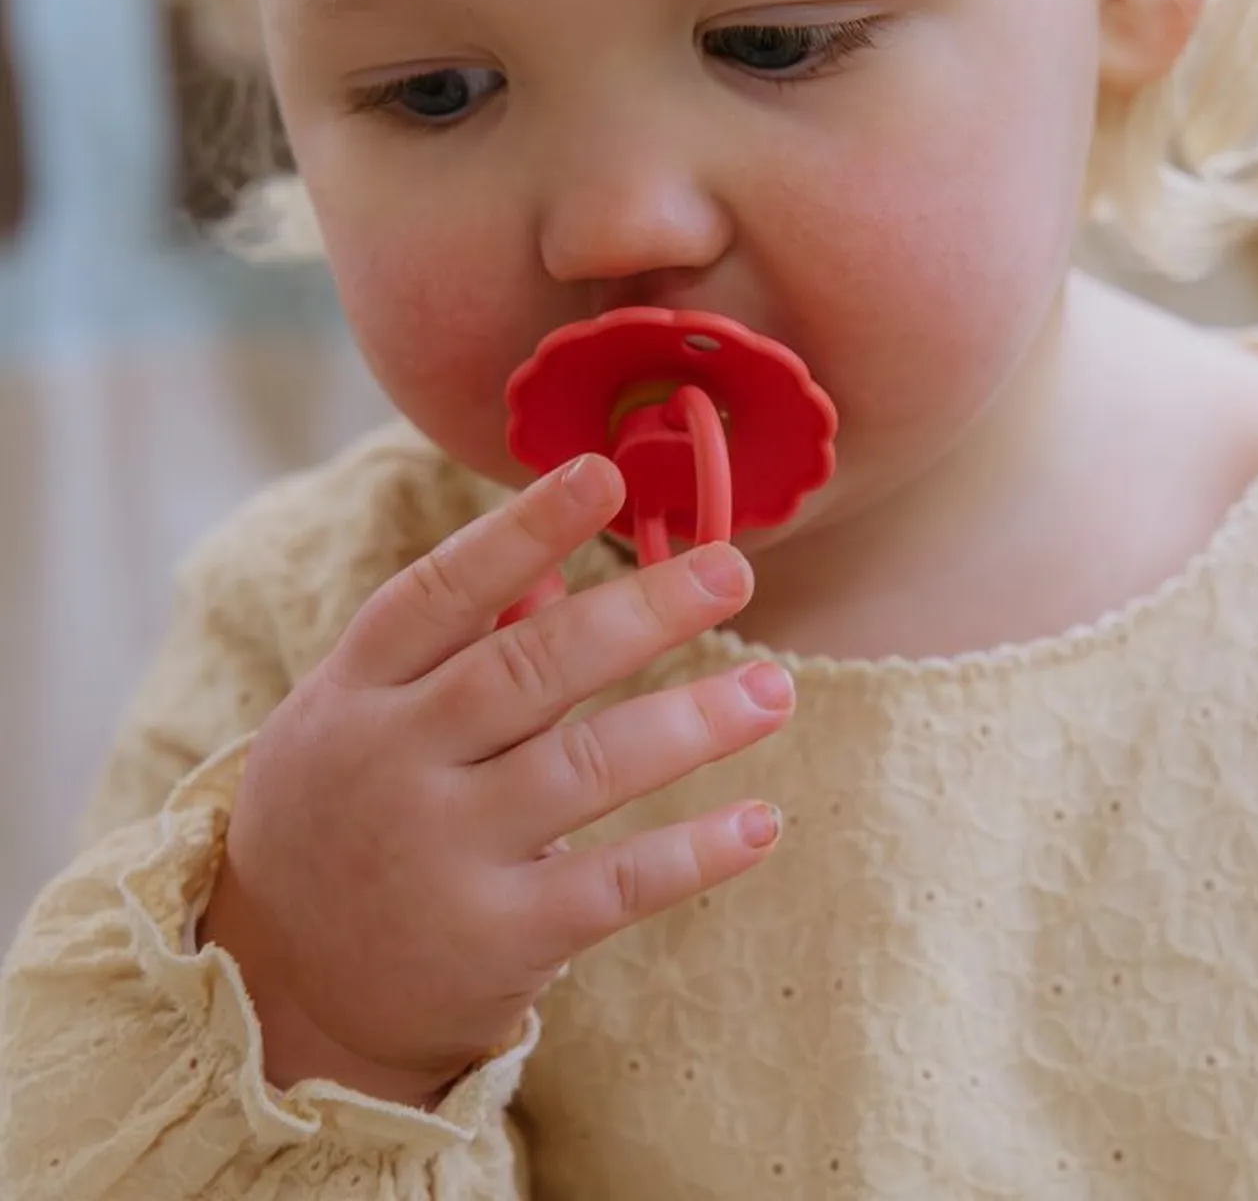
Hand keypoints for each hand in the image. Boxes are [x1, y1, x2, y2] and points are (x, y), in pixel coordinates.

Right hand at [199, 455, 793, 1106]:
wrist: (280, 987)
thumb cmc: (347, 807)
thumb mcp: (365, 712)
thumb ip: (456, 643)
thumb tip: (557, 563)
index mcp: (359, 688)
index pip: (442, 591)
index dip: (523, 531)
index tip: (603, 473)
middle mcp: (393, 764)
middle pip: (529, 670)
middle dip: (639, 614)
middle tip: (732, 571)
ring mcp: (442, 855)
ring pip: (587, 769)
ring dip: (694, 723)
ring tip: (774, 689)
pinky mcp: (495, 940)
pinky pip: (612, 884)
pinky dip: (692, 852)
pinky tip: (759, 821)